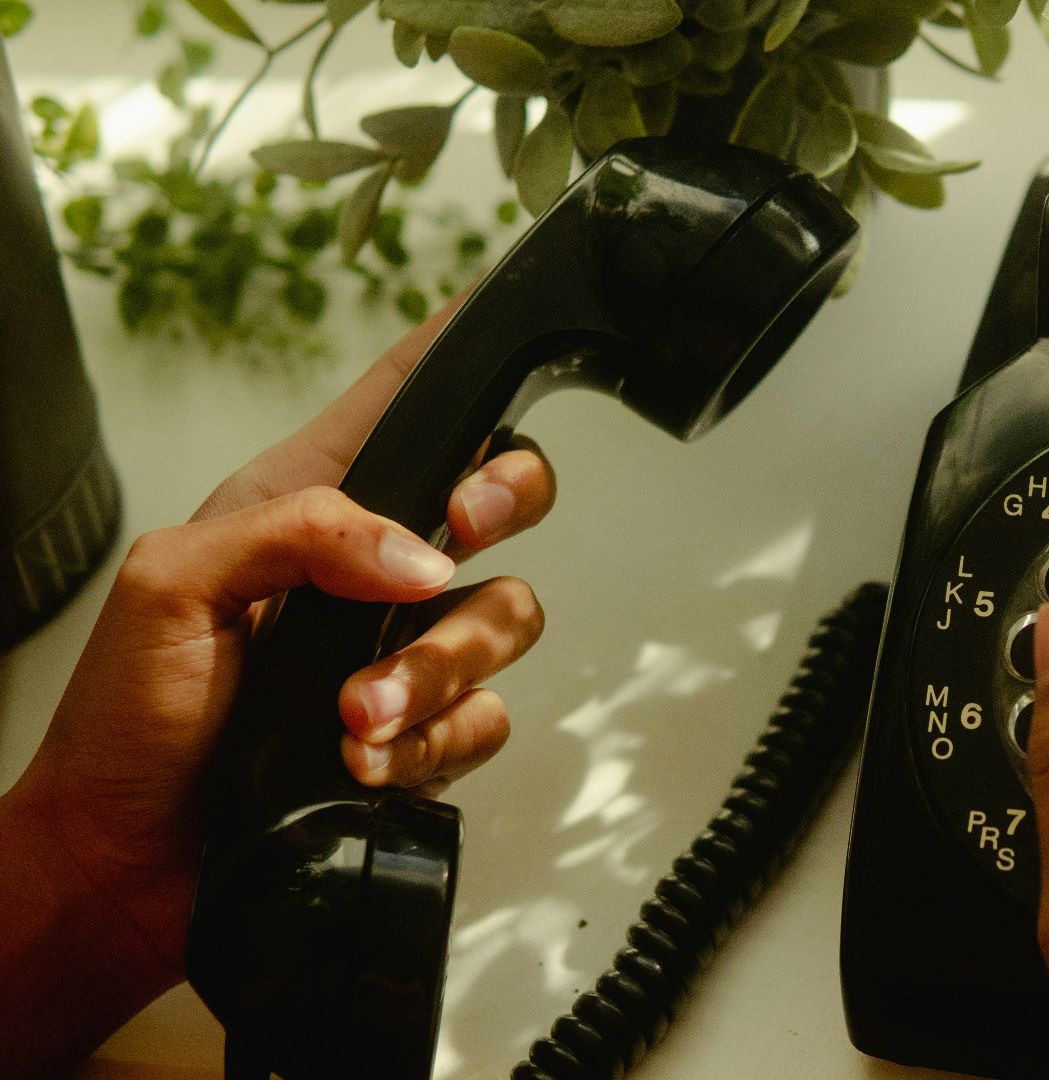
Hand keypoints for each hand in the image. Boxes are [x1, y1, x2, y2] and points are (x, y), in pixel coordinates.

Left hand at [0, 300, 555, 1071]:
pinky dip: (429, 745)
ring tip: (355, 716)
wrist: (129, 864)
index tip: (502, 325)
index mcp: (309, 501)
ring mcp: (407, 650)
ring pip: (508, 617)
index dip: (462, 351)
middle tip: (458, 530)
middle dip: (505, 499)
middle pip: (507, 490)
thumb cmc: (126, 721)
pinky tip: (363, 761)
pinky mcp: (426, 732)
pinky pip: (488, 719)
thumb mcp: (172, 586)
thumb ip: (298, 533)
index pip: (406, 398)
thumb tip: (422, 554)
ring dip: (435, 671)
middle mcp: (374, 565)